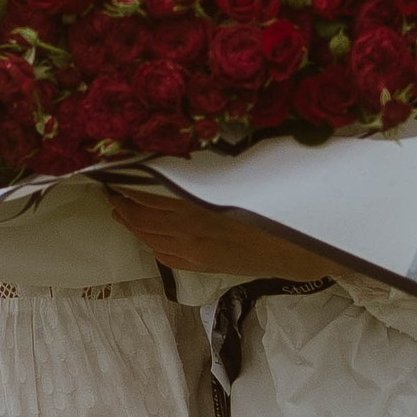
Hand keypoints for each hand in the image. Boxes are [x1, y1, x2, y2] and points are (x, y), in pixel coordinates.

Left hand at [106, 185, 336, 286]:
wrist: (305, 247)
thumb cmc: (282, 203)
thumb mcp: (245, 173)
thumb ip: (210, 167)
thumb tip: (182, 151)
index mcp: (198, 201)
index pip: (146, 189)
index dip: (126, 179)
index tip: (113, 165)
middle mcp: (189, 228)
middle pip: (139, 214)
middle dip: (121, 199)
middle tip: (111, 184)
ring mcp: (194, 250)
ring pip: (148, 236)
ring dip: (130, 220)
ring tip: (120, 206)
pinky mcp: (203, 265)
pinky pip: (165, 255)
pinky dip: (149, 241)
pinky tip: (146, 232)